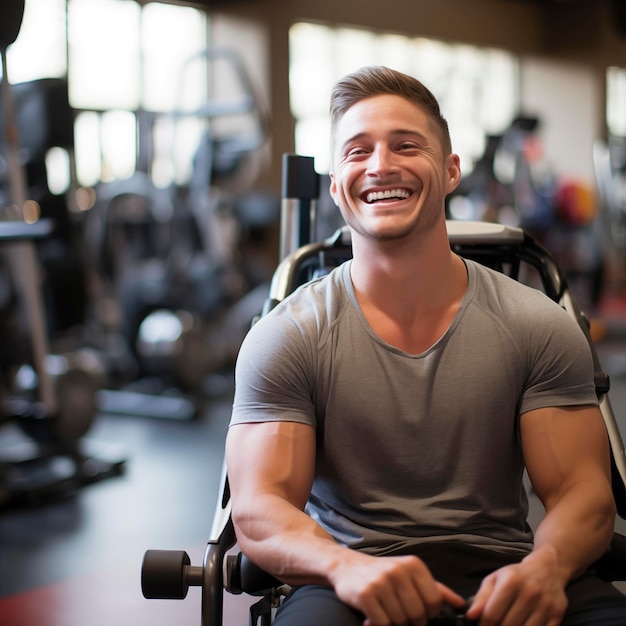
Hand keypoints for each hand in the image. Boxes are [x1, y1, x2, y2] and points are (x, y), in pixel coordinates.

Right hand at [329, 551, 465, 625]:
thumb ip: (436, 589)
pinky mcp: (366, 594)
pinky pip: (383, 623)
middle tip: (399, 614)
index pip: (434, 602)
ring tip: (385, 611)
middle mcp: (398, 570)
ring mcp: (381, 581)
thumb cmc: (383, 574)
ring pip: (400, 621)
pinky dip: (380, 625)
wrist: (347, 566)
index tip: (417, 612)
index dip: (428, 614)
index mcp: (413, 564)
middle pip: (418, 614)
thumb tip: (460, 604)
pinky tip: (373, 616)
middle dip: (410, 621)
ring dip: (394, 623)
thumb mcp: (409, 575)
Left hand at [465, 545, 567, 624]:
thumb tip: (470, 616)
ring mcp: (546, 606)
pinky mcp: (558, 616)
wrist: (548, 570)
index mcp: (512, 581)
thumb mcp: (495, 579)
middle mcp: (530, 593)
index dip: (483, 625)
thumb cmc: (515, 576)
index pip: (492, 614)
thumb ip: (481, 598)